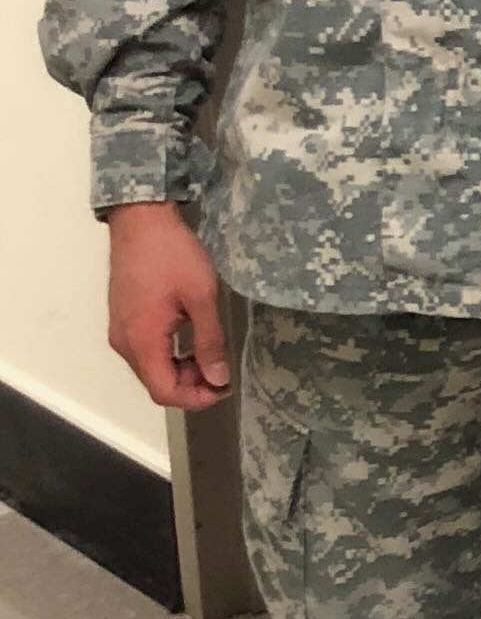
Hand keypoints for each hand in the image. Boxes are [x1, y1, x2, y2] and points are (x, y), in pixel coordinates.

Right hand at [106, 201, 229, 410]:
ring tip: (209, 354)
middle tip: (221, 369)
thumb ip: (210, 341)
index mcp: (142, 341)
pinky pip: (144, 352)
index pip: (164, 392)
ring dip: (179, 370)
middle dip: (190, 385)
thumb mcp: (201, 296)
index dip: (195, 398)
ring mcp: (119, 331)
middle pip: (155, 383)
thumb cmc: (173, 255)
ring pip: (150, 369)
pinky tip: (189, 340)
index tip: (223, 386)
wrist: (140, 220)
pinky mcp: (122, 319)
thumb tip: (218, 378)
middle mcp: (124, 343)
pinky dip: (168, 356)